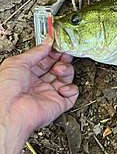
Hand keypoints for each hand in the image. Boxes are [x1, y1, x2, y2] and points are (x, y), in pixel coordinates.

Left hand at [0, 37, 78, 153]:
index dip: (53, 52)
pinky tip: (63, 87)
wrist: (9, 109)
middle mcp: (38, 85)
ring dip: (66, 71)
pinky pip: (72, 96)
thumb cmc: (6, 89)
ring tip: (60, 69)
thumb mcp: (18, 62)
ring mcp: (48, 94)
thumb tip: (47, 43)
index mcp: (26, 75)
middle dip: (62, 59)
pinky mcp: (58, 104)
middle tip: (65, 53)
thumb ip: (36, 52)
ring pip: (66, 79)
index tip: (58, 46)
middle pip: (57, 68)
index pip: (45, 60)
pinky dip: (71, 89)